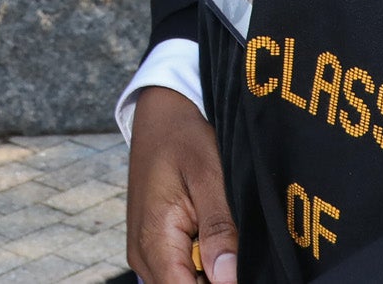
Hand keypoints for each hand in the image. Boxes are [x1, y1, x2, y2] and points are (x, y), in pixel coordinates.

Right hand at [127, 86, 236, 283]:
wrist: (160, 115)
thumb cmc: (183, 137)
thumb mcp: (209, 175)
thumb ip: (218, 228)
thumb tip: (228, 277)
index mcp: (154, 238)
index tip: (240, 267)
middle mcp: (143, 255)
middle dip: (217, 278)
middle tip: (237, 246)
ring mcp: (145, 253)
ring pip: (182, 283)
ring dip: (210, 272)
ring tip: (228, 240)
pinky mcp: (153, 247)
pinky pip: (179, 271)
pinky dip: (202, 264)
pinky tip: (216, 240)